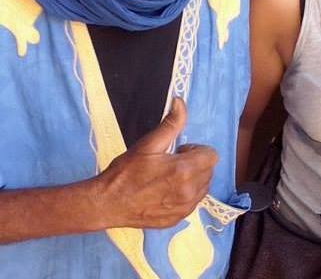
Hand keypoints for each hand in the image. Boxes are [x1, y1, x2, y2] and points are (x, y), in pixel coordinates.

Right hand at [94, 97, 216, 228]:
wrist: (107, 204)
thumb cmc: (126, 171)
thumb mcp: (148, 144)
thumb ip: (171, 123)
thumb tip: (180, 101)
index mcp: (184, 171)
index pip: (211, 155)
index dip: (196, 150)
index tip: (178, 152)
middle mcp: (189, 192)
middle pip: (208, 170)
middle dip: (194, 163)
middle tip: (170, 163)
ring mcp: (184, 209)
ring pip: (203, 186)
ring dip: (192, 179)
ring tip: (167, 178)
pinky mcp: (178, 219)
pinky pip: (193, 202)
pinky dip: (185, 194)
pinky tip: (165, 192)